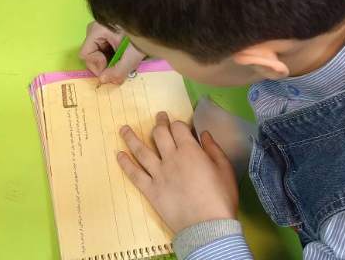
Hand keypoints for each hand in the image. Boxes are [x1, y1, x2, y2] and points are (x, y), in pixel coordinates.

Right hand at [79, 21, 145, 83]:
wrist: (153, 25)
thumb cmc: (141, 37)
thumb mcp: (131, 56)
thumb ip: (117, 70)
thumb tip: (103, 80)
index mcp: (96, 31)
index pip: (86, 54)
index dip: (96, 66)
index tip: (110, 70)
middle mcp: (95, 29)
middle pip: (91, 54)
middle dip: (104, 65)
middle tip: (118, 69)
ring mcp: (101, 30)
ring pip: (98, 53)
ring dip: (109, 62)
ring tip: (124, 62)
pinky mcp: (108, 33)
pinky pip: (104, 49)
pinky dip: (113, 56)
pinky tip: (124, 56)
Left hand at [117, 112, 238, 233]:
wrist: (208, 226)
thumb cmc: (221, 198)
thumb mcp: (225, 169)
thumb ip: (214, 149)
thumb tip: (203, 133)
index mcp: (190, 151)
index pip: (178, 129)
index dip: (178, 124)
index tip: (180, 125)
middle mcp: (170, 158)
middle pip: (159, 134)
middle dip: (159, 123)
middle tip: (159, 117)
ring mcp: (158, 174)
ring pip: (141, 151)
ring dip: (131, 137)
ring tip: (123, 129)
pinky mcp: (150, 190)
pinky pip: (134, 174)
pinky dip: (125, 163)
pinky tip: (119, 155)